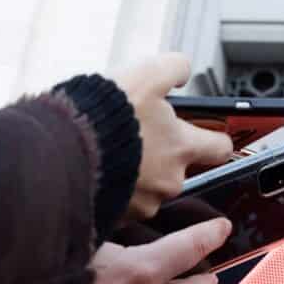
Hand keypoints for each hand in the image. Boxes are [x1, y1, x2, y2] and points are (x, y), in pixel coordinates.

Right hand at [115, 52, 234, 218]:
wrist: (63, 153)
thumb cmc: (106, 117)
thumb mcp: (146, 73)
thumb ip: (174, 67)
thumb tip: (182, 70)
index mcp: (181, 148)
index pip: (220, 148)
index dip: (214, 136)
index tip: (208, 132)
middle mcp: (168, 182)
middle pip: (178, 166)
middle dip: (162, 151)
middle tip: (138, 131)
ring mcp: (142, 203)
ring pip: (149, 185)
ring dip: (137, 169)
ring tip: (113, 148)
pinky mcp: (116, 216)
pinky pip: (123, 199)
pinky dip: (115, 184)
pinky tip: (99, 166)